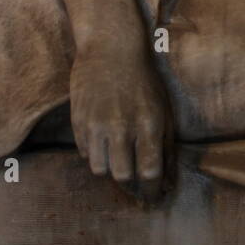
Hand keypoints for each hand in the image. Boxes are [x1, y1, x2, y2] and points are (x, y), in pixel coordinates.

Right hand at [70, 44, 172, 202]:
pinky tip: (104, 141)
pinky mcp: (78, 120)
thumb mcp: (164, 110)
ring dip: (111, 170)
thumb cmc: (143, 80)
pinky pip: (84, 153)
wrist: (111, 47)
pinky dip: (95, 154)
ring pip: (100, 169)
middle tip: (135, 185)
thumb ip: (167, 148)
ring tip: (118, 160)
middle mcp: (121, 126)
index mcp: (148, 123)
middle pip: (122, 176)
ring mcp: (96, 123)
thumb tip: (166, 184)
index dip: (151, 191)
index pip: (149, 172)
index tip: (152, 197)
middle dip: (130, 186)